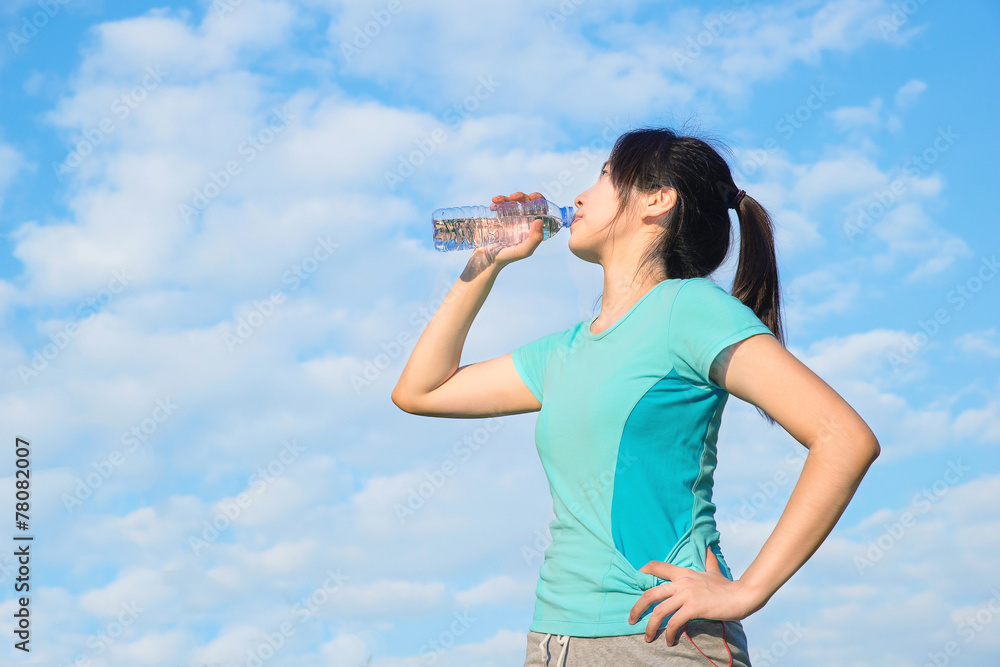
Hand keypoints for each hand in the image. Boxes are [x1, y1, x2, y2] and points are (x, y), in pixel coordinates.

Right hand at [480, 191, 545, 267]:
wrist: (485, 260)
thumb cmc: (506, 257)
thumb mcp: (523, 251)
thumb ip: (534, 240)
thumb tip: (539, 221)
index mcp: (532, 228)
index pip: (540, 210)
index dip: (539, 200)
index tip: (533, 196)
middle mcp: (522, 221)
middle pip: (526, 203)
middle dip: (521, 196)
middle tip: (514, 197)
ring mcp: (509, 219)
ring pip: (512, 202)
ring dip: (506, 198)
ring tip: (498, 200)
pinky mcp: (497, 218)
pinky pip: (499, 205)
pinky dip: (497, 202)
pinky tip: (493, 205)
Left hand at [627, 545, 756, 645]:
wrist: (742, 595)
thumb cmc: (728, 586)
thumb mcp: (714, 571)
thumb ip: (708, 560)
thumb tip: (708, 548)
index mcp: (683, 573)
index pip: (657, 567)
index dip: (643, 572)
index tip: (636, 581)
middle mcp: (681, 582)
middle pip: (650, 594)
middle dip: (637, 608)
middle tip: (631, 619)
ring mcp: (687, 595)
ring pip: (659, 611)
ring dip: (650, 626)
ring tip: (648, 637)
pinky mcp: (694, 608)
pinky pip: (674, 622)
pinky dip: (669, 633)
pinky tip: (669, 641)